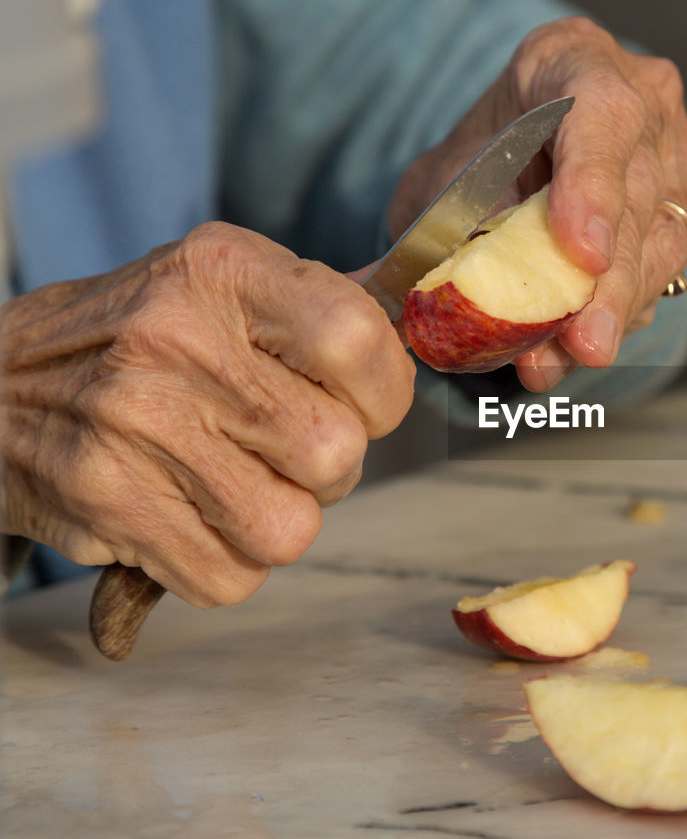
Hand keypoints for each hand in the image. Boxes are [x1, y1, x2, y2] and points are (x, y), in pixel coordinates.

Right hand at [0, 223, 414, 606]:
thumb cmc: (137, 337)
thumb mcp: (217, 285)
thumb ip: (314, 309)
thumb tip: (416, 329)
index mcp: (222, 271)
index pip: (358, 340)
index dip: (384, 391)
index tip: (362, 401)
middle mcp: (177, 340)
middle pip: (336, 451)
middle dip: (332, 468)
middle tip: (289, 449)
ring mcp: (137, 425)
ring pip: (291, 529)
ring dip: (281, 521)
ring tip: (239, 483)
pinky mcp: (108, 502)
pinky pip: (232, 578)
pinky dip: (229, 564)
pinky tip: (195, 515)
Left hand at [387, 16, 686, 390]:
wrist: (525, 145)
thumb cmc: (489, 148)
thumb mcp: (453, 171)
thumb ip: (449, 219)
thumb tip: (407, 286)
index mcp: (579, 61)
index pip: (602, 117)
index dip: (592, 189)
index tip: (581, 254)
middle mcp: (645, 104)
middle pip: (637, 197)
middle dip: (607, 284)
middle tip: (583, 343)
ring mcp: (673, 159)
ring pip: (658, 244)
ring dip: (612, 313)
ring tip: (566, 359)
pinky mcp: (679, 213)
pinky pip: (658, 273)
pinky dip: (616, 316)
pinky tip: (576, 346)